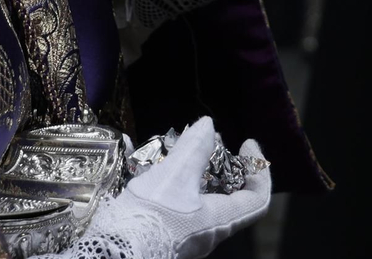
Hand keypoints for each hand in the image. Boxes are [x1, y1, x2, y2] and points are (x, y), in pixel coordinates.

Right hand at [87, 116, 270, 258]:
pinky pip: (181, 204)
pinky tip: (155, 164)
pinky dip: (176, 182)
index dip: (259, 169)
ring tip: (179, 147)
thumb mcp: (174, 176)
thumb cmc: (150, 217)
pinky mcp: (167, 233)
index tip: (245, 144)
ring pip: (202, 198)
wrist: (112, 251)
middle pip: (229, 194)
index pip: (257, 198)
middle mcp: (209, 231)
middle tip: (208, 139)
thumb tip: (208, 124)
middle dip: (222, 163)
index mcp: (221, 220)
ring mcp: (188, 235)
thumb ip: (193, 149)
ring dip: (196, 169)